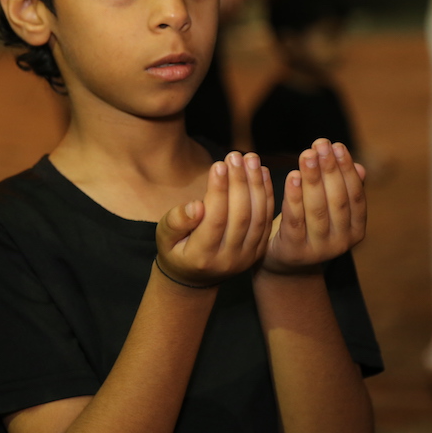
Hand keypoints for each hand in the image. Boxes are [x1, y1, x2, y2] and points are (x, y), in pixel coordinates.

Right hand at [155, 152, 273, 286]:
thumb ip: (176, 221)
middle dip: (239, 182)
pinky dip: (267, 194)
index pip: (215, 220)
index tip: (218, 164)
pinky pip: (266, 220)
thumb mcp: (164, 237)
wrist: (195, 277)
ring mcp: (247, 257)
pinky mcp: (258, 251)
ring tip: (251, 158)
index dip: (219, 192)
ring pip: (258, 217)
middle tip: (236, 155)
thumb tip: (196, 205)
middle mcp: (229, 260)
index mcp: (202, 256)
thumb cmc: (175, 249)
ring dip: (256, 185)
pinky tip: (262, 172)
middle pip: (240, 217)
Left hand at [261, 139, 365, 274]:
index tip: (337, 146)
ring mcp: (319, 250)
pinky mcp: (295, 251)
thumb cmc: (308, 226)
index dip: (346, 170)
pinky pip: (295, 221)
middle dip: (329, 169)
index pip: (355, 196)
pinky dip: (294, 197)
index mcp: (356, 230)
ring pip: (317, 209)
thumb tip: (360, 168)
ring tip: (306, 155)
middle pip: (337, 201)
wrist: (284, 263)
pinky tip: (291, 176)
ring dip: (312, 179)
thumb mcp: (328, 209)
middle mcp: (342, 243)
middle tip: (320, 144)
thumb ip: (342, 189)